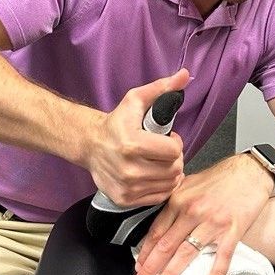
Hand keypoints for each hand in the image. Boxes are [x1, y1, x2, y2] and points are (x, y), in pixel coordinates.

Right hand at [88, 70, 188, 207]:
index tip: (169, 139)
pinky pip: (158, 197)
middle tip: (164, 152)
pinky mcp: (124, 199)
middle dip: (174, 159)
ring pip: (169, 185)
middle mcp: (128, 169)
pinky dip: (161, 187)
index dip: (175, 143)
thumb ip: (162, 88)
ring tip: (159, 163)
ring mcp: (126, 187)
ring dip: (170, 173)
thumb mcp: (136, 100)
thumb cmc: (117, 123)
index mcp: (132, 144)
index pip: (173, 151)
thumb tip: (184, 75)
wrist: (90, 145)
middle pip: (174, 169)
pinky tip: (154, 175)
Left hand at [133, 154, 272, 274]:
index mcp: (179, 200)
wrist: (251, 170)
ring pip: (186, 253)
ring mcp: (213, 222)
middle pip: (166, 245)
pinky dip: (215, 274)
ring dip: (171, 274)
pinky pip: (222, 257)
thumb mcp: (190, 183)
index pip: (156, 232)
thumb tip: (159, 221)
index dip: (145, 253)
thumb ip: (174, 200)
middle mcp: (192, 211)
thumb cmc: (221, 177)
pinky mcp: (233, 230)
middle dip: (150, 268)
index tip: (138, 267)